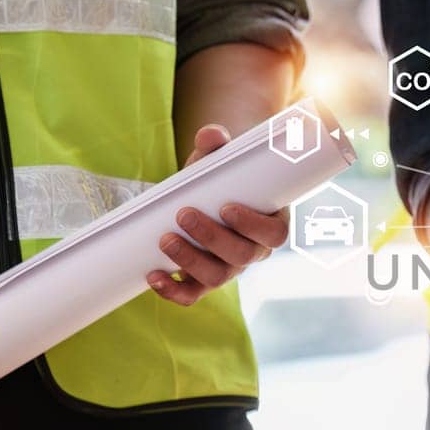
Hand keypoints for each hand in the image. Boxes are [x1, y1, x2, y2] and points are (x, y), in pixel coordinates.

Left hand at [148, 125, 289, 306]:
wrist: (204, 199)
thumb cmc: (220, 180)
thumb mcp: (219, 162)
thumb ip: (217, 145)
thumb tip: (210, 135)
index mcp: (270, 224)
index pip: (275, 234)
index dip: (253, 226)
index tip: (228, 208)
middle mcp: (253, 251)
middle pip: (242, 256)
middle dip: (212, 238)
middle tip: (184, 215)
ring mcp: (228, 269)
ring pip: (216, 277)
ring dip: (190, 261)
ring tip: (165, 239)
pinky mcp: (202, 281)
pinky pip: (192, 294)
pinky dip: (172, 290)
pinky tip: (153, 276)